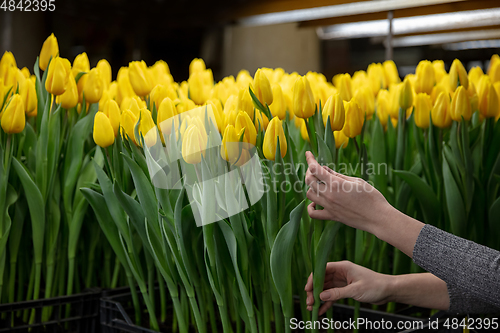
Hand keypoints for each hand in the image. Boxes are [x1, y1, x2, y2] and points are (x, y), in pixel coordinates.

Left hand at [305, 151, 424, 256]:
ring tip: (318, 183)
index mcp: (336, 183)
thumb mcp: (356, 181)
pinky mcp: (332, 217)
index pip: (315, 169)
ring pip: (309, 194)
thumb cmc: (372, 197)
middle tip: (315, 168)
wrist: (378, 218)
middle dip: (310, 171)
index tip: (308, 153)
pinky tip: (315, 202)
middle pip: (309, 180)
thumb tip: (325, 170)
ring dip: (311, 187)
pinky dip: (310, 207)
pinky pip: (313, 214)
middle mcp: (329, 195)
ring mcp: (329, 207)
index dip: (310, 159)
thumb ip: (338, 175)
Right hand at [305, 261, 391, 314]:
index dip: (313, 278)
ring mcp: (342, 281)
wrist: (388, 290)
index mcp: (343, 267)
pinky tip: (321, 310)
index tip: (307, 288)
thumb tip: (321, 296)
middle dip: (314, 291)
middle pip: (322, 280)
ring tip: (312, 308)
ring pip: (326, 289)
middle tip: (309, 301)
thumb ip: (337, 293)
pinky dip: (327, 302)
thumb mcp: (355, 290)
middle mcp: (341, 273)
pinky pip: (333, 295)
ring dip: (319, 298)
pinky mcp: (345, 289)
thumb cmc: (375, 285)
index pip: (323, 269)